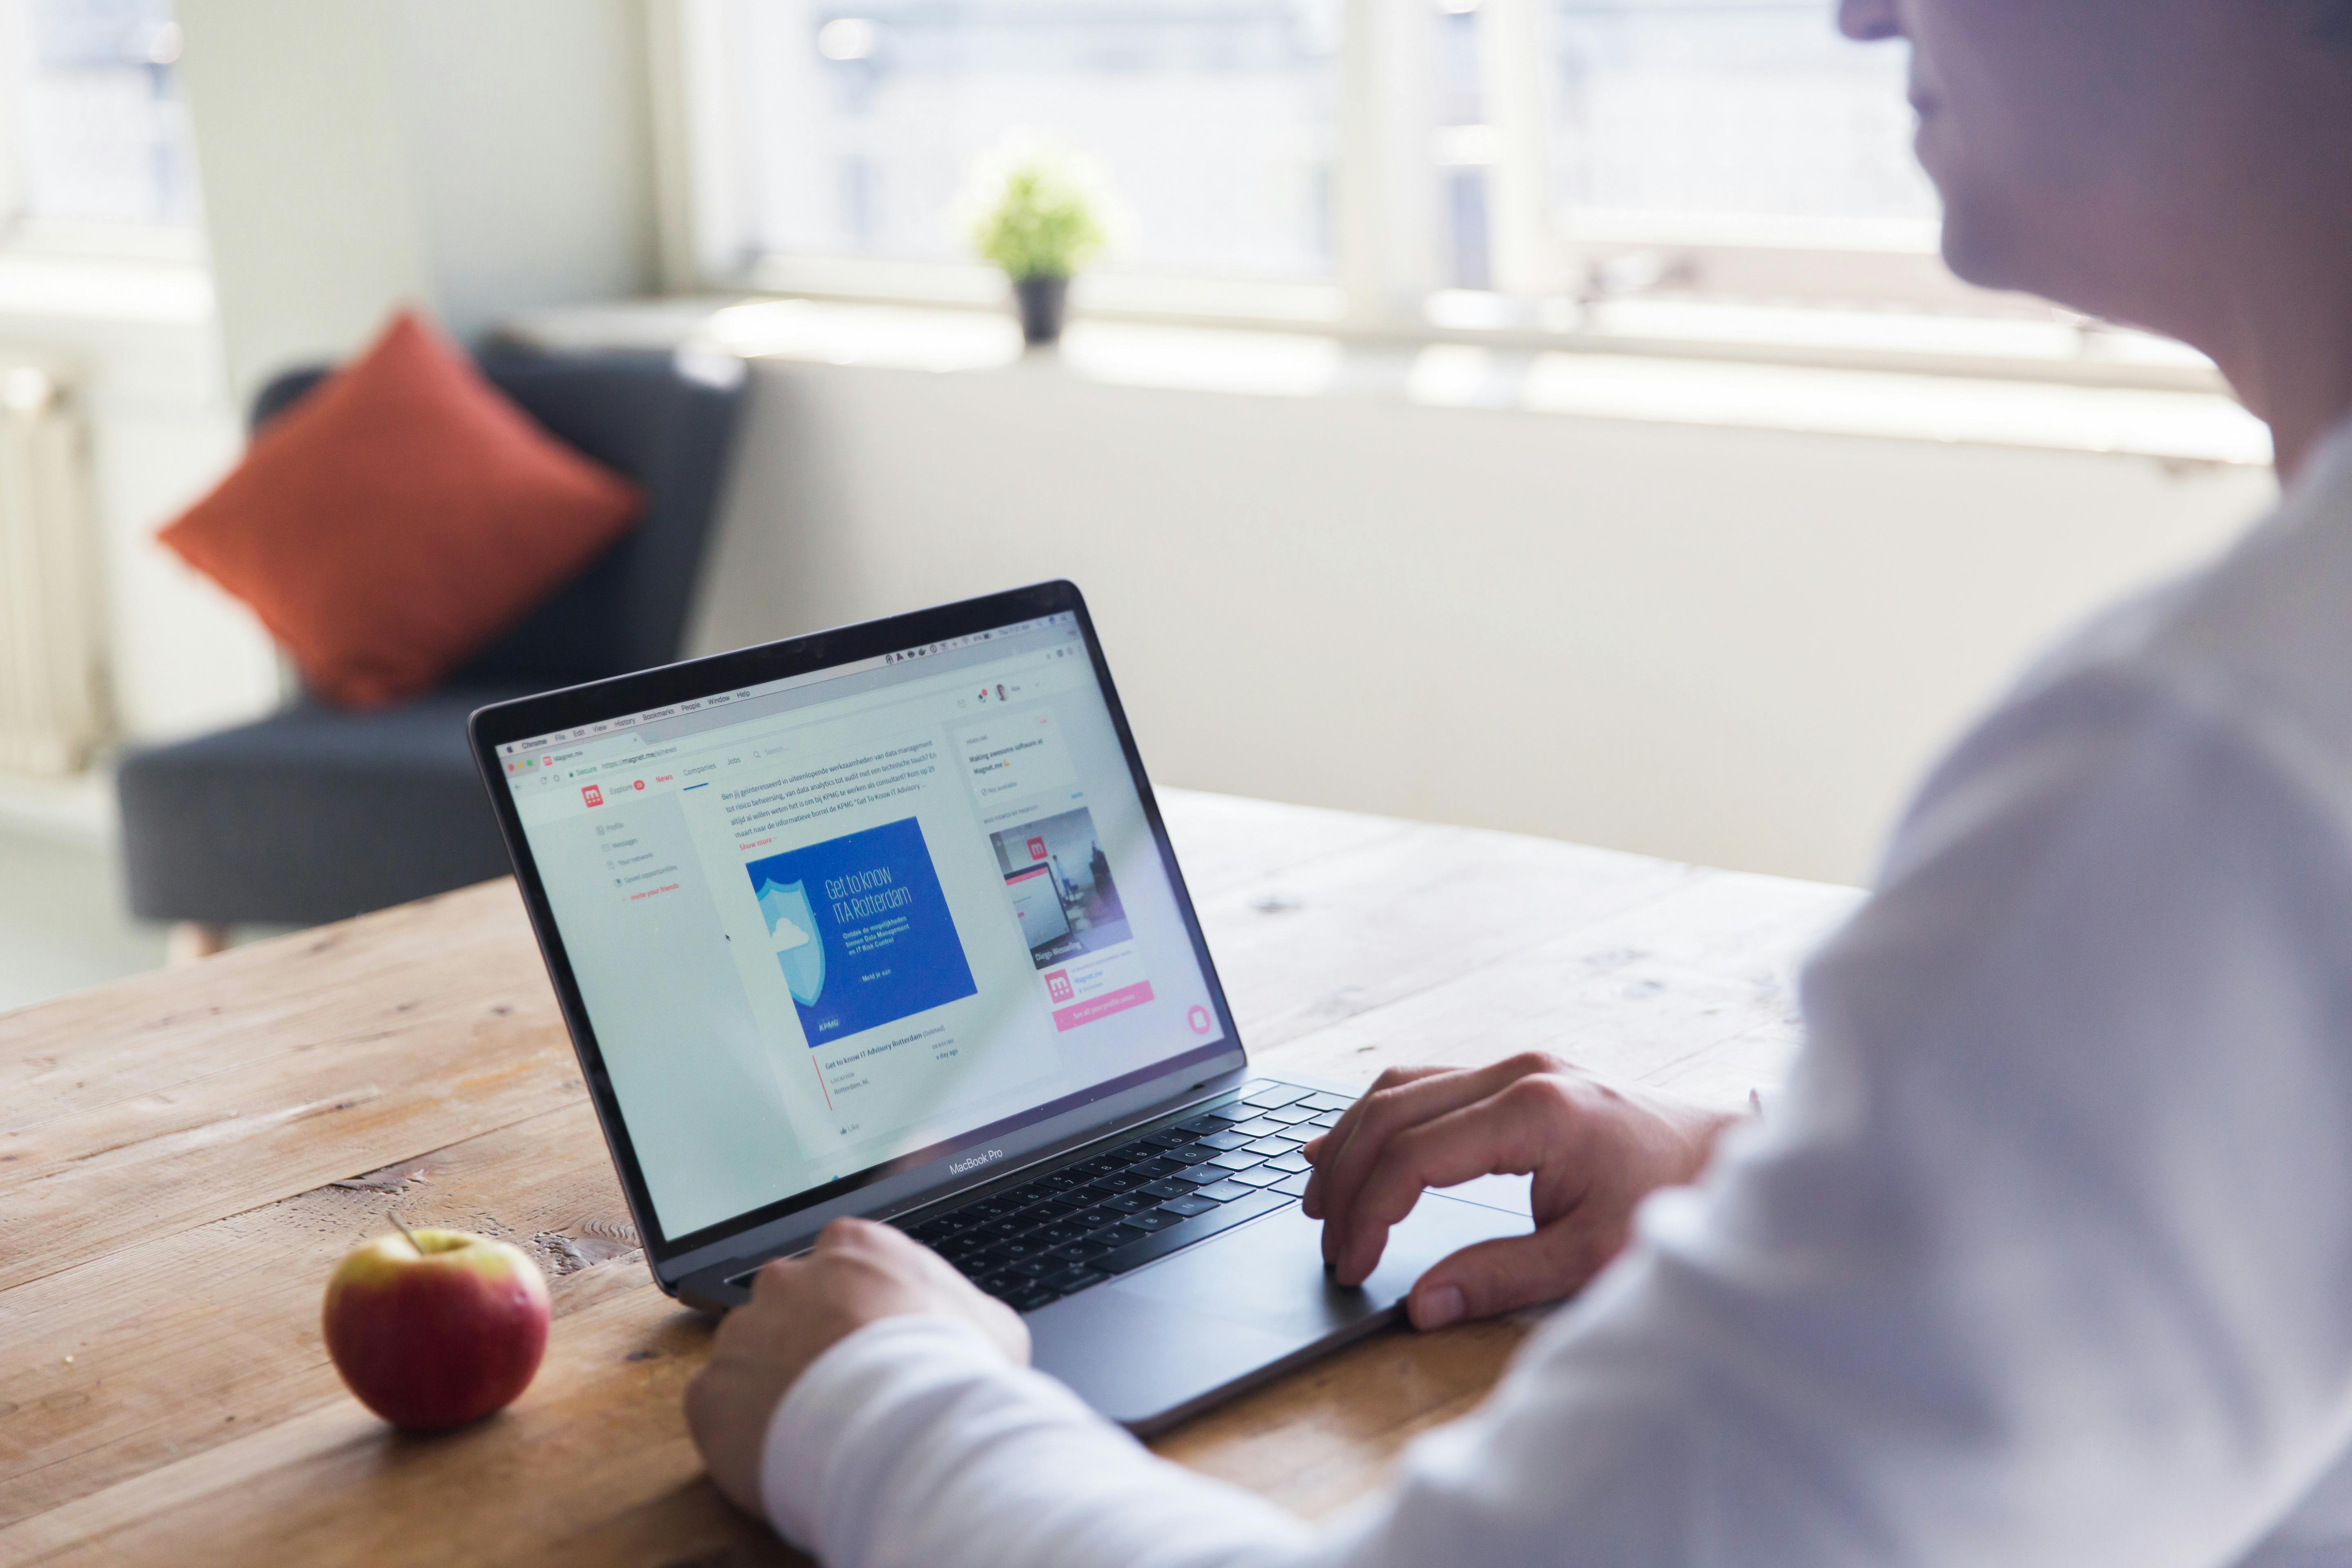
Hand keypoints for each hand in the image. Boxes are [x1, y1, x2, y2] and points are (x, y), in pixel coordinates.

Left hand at [684, 1217, 1029, 1514]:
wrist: (901, 1435)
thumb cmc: (952, 1374)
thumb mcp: (992, 1326)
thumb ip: (963, 1310)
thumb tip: (970, 1324)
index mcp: (852, 1247)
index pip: (844, 1261)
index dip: (860, 1305)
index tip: (874, 1338)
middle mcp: (787, 1277)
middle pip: (791, 1302)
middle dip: (811, 1339)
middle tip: (847, 1384)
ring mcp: (742, 1333)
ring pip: (751, 1353)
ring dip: (776, 1382)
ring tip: (817, 1425)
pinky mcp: (710, 1392)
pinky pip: (721, 1406)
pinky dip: (746, 1428)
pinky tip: (784, 1449)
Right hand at [1301, 1055, 1737, 1329]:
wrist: (1719, 1158)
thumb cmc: (1666, 1203)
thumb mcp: (1589, 1257)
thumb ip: (1501, 1279)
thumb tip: (1423, 1305)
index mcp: (1535, 1112)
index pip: (1414, 1156)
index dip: (1369, 1213)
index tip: (1352, 1264)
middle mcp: (1517, 1073)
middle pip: (1391, 1113)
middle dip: (1346, 1182)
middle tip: (1328, 1244)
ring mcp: (1514, 1066)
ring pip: (1398, 1087)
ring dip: (1350, 1142)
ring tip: (1319, 1201)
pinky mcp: (1514, 1075)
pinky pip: (1423, 1083)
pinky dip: (1378, 1118)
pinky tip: (1347, 1148)